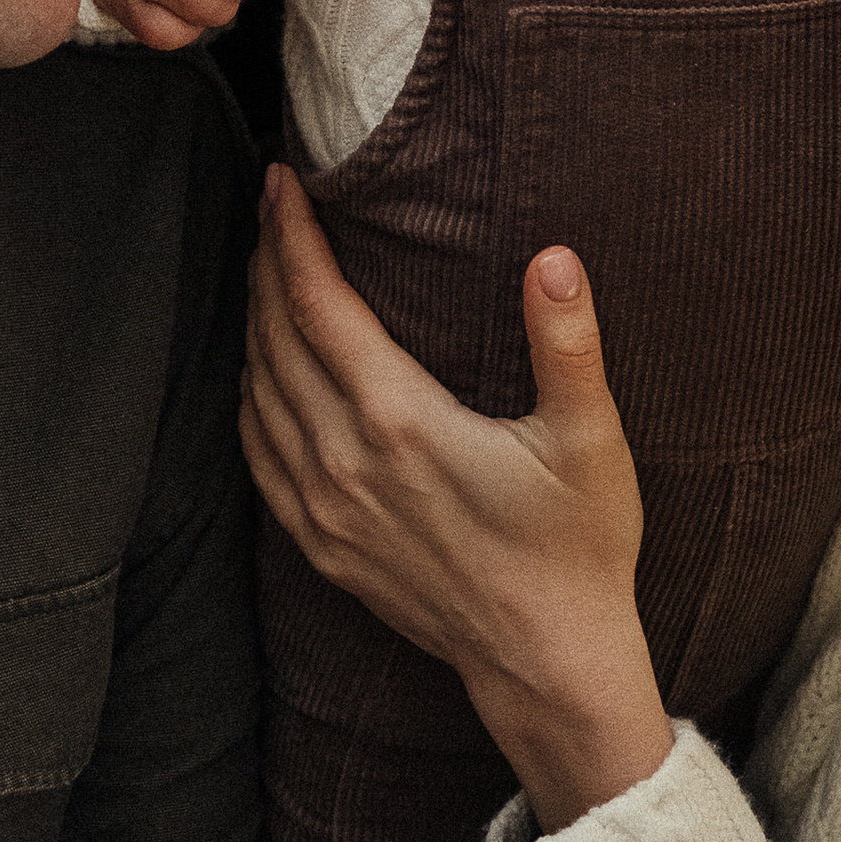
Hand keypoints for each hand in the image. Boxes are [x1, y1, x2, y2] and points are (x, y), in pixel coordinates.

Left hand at [242, 166, 671, 832]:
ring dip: (255, 324)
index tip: (283, 178)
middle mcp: (343, 462)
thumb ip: (569, 343)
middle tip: (271, 204)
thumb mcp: (590, 440)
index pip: (317, 304)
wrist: (547, 663)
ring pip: (257, 392)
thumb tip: (556, 258)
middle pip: (274, 337)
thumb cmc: (578, 547)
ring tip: (266, 270)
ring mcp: (323, 510)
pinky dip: (250, 396)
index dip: (292, 233)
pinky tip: (262, 371)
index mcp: (399, 421)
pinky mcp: (320, 547)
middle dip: (267, 262)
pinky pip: (258, 454)